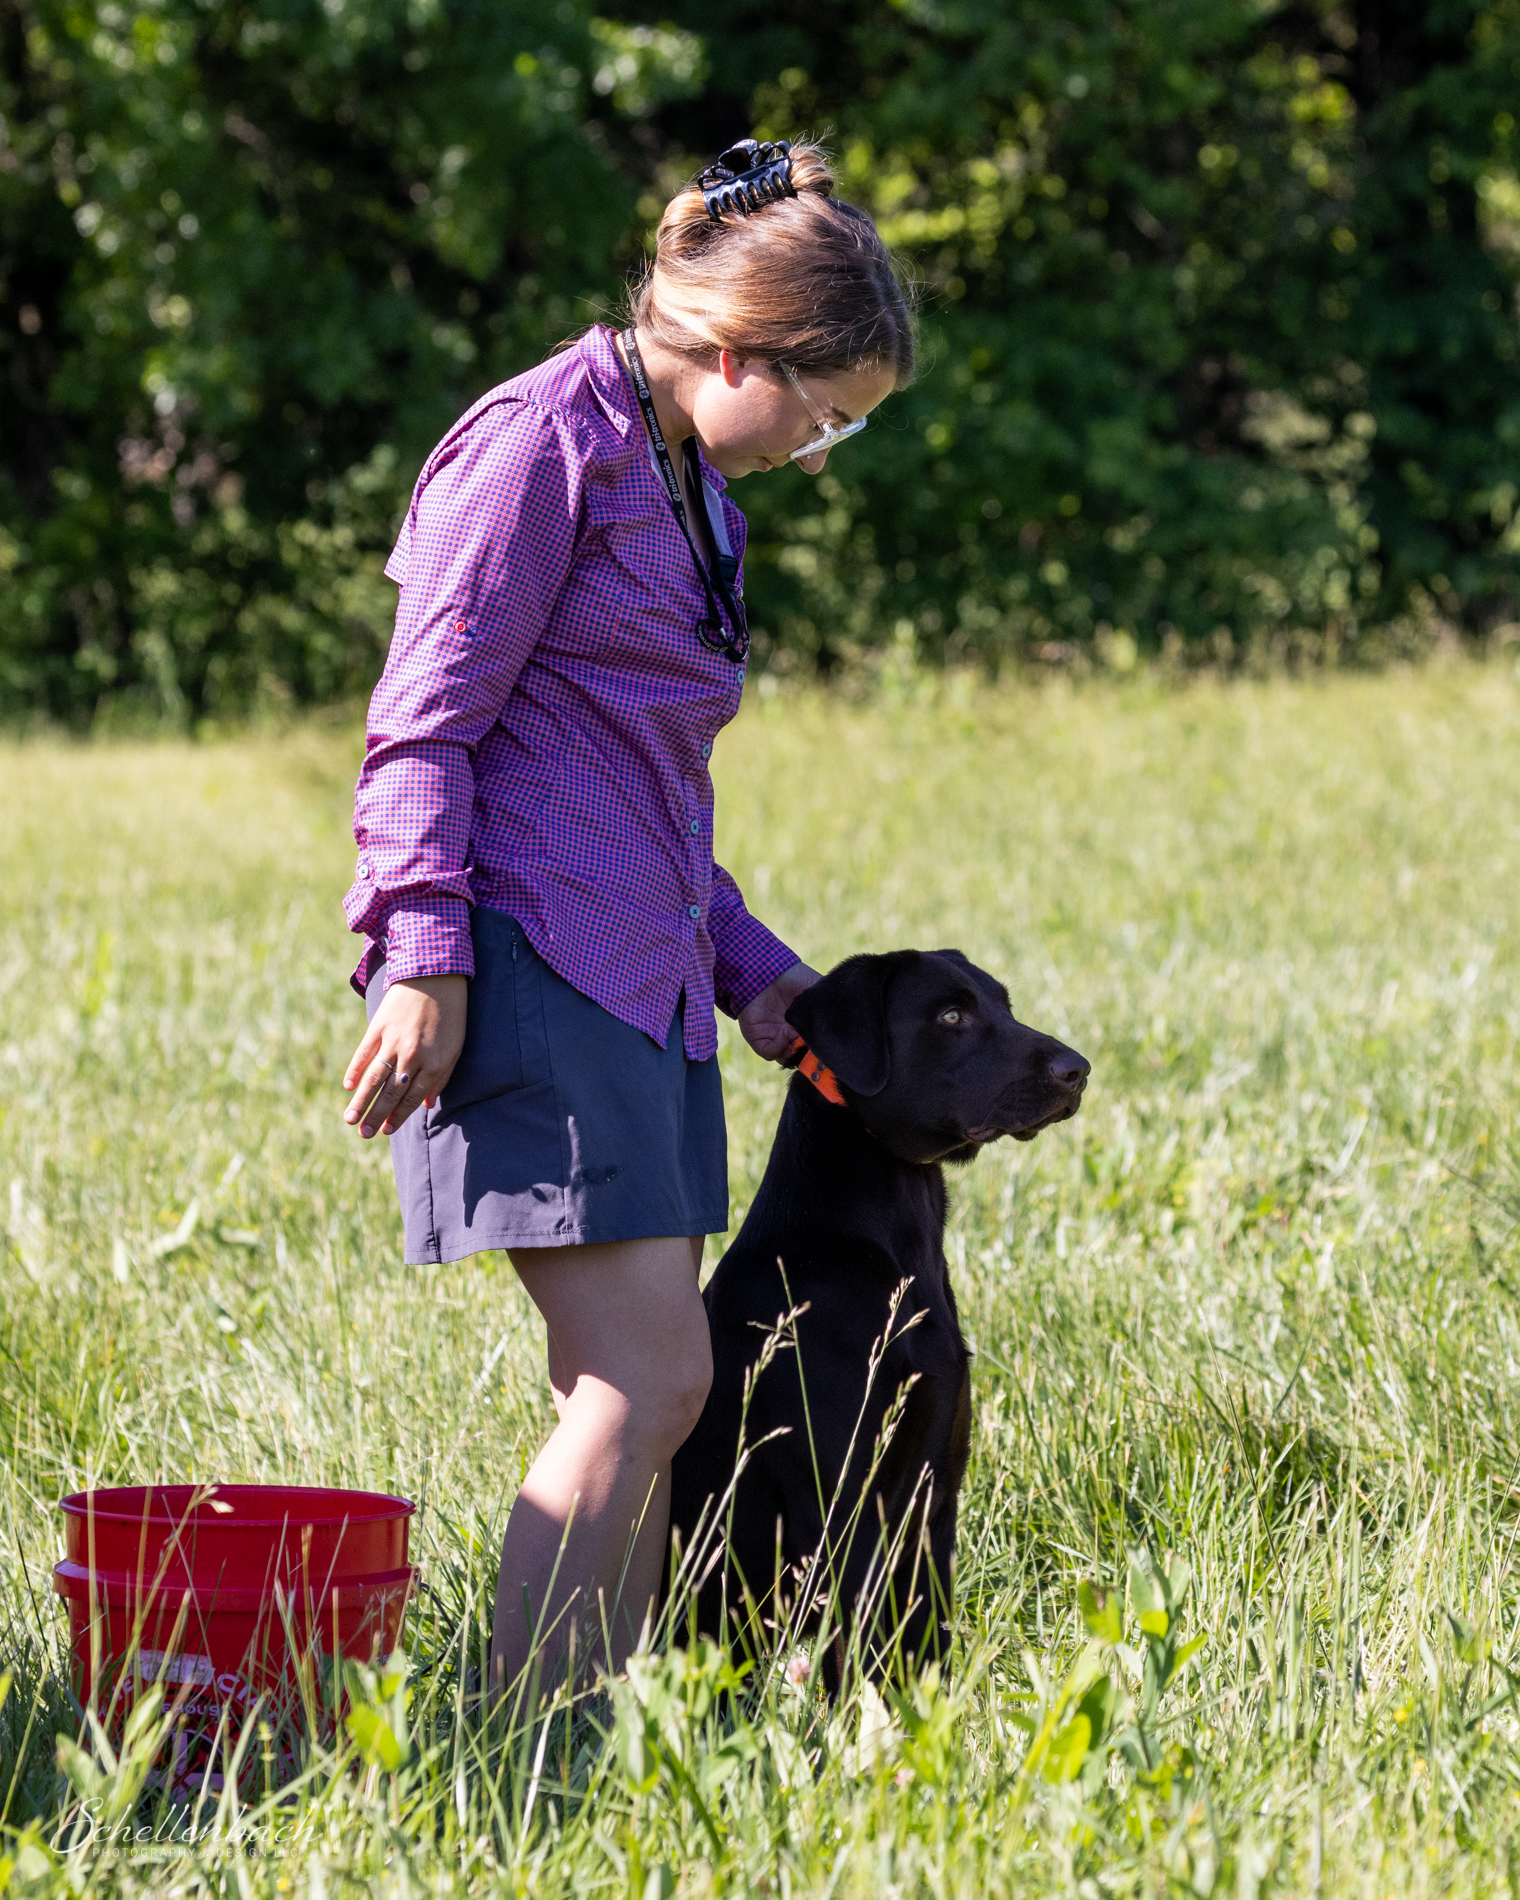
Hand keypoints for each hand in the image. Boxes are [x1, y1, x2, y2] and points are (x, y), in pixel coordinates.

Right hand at [342, 974, 467, 1137]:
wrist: (435, 974)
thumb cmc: (451, 1015)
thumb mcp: (455, 1047)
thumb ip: (442, 1077)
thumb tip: (426, 1105)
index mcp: (435, 1062)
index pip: (413, 1097)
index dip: (399, 1115)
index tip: (386, 1131)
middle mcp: (414, 1054)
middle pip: (391, 1092)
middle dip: (377, 1115)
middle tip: (364, 1134)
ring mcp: (394, 1040)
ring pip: (375, 1077)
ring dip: (361, 1100)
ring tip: (350, 1120)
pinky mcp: (379, 1025)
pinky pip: (365, 1052)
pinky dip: (355, 1069)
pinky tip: (348, 1086)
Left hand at [738, 962, 820, 1061]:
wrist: (767, 970)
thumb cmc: (795, 977)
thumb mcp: (819, 990)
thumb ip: (829, 1009)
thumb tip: (845, 1026)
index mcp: (807, 1027)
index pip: (816, 1047)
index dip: (822, 1051)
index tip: (830, 1049)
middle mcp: (792, 1036)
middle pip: (802, 1057)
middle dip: (809, 1057)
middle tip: (816, 1050)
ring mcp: (776, 1039)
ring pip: (787, 1059)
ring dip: (795, 1054)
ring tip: (800, 1041)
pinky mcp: (760, 1039)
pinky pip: (771, 1053)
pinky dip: (779, 1048)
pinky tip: (785, 1033)